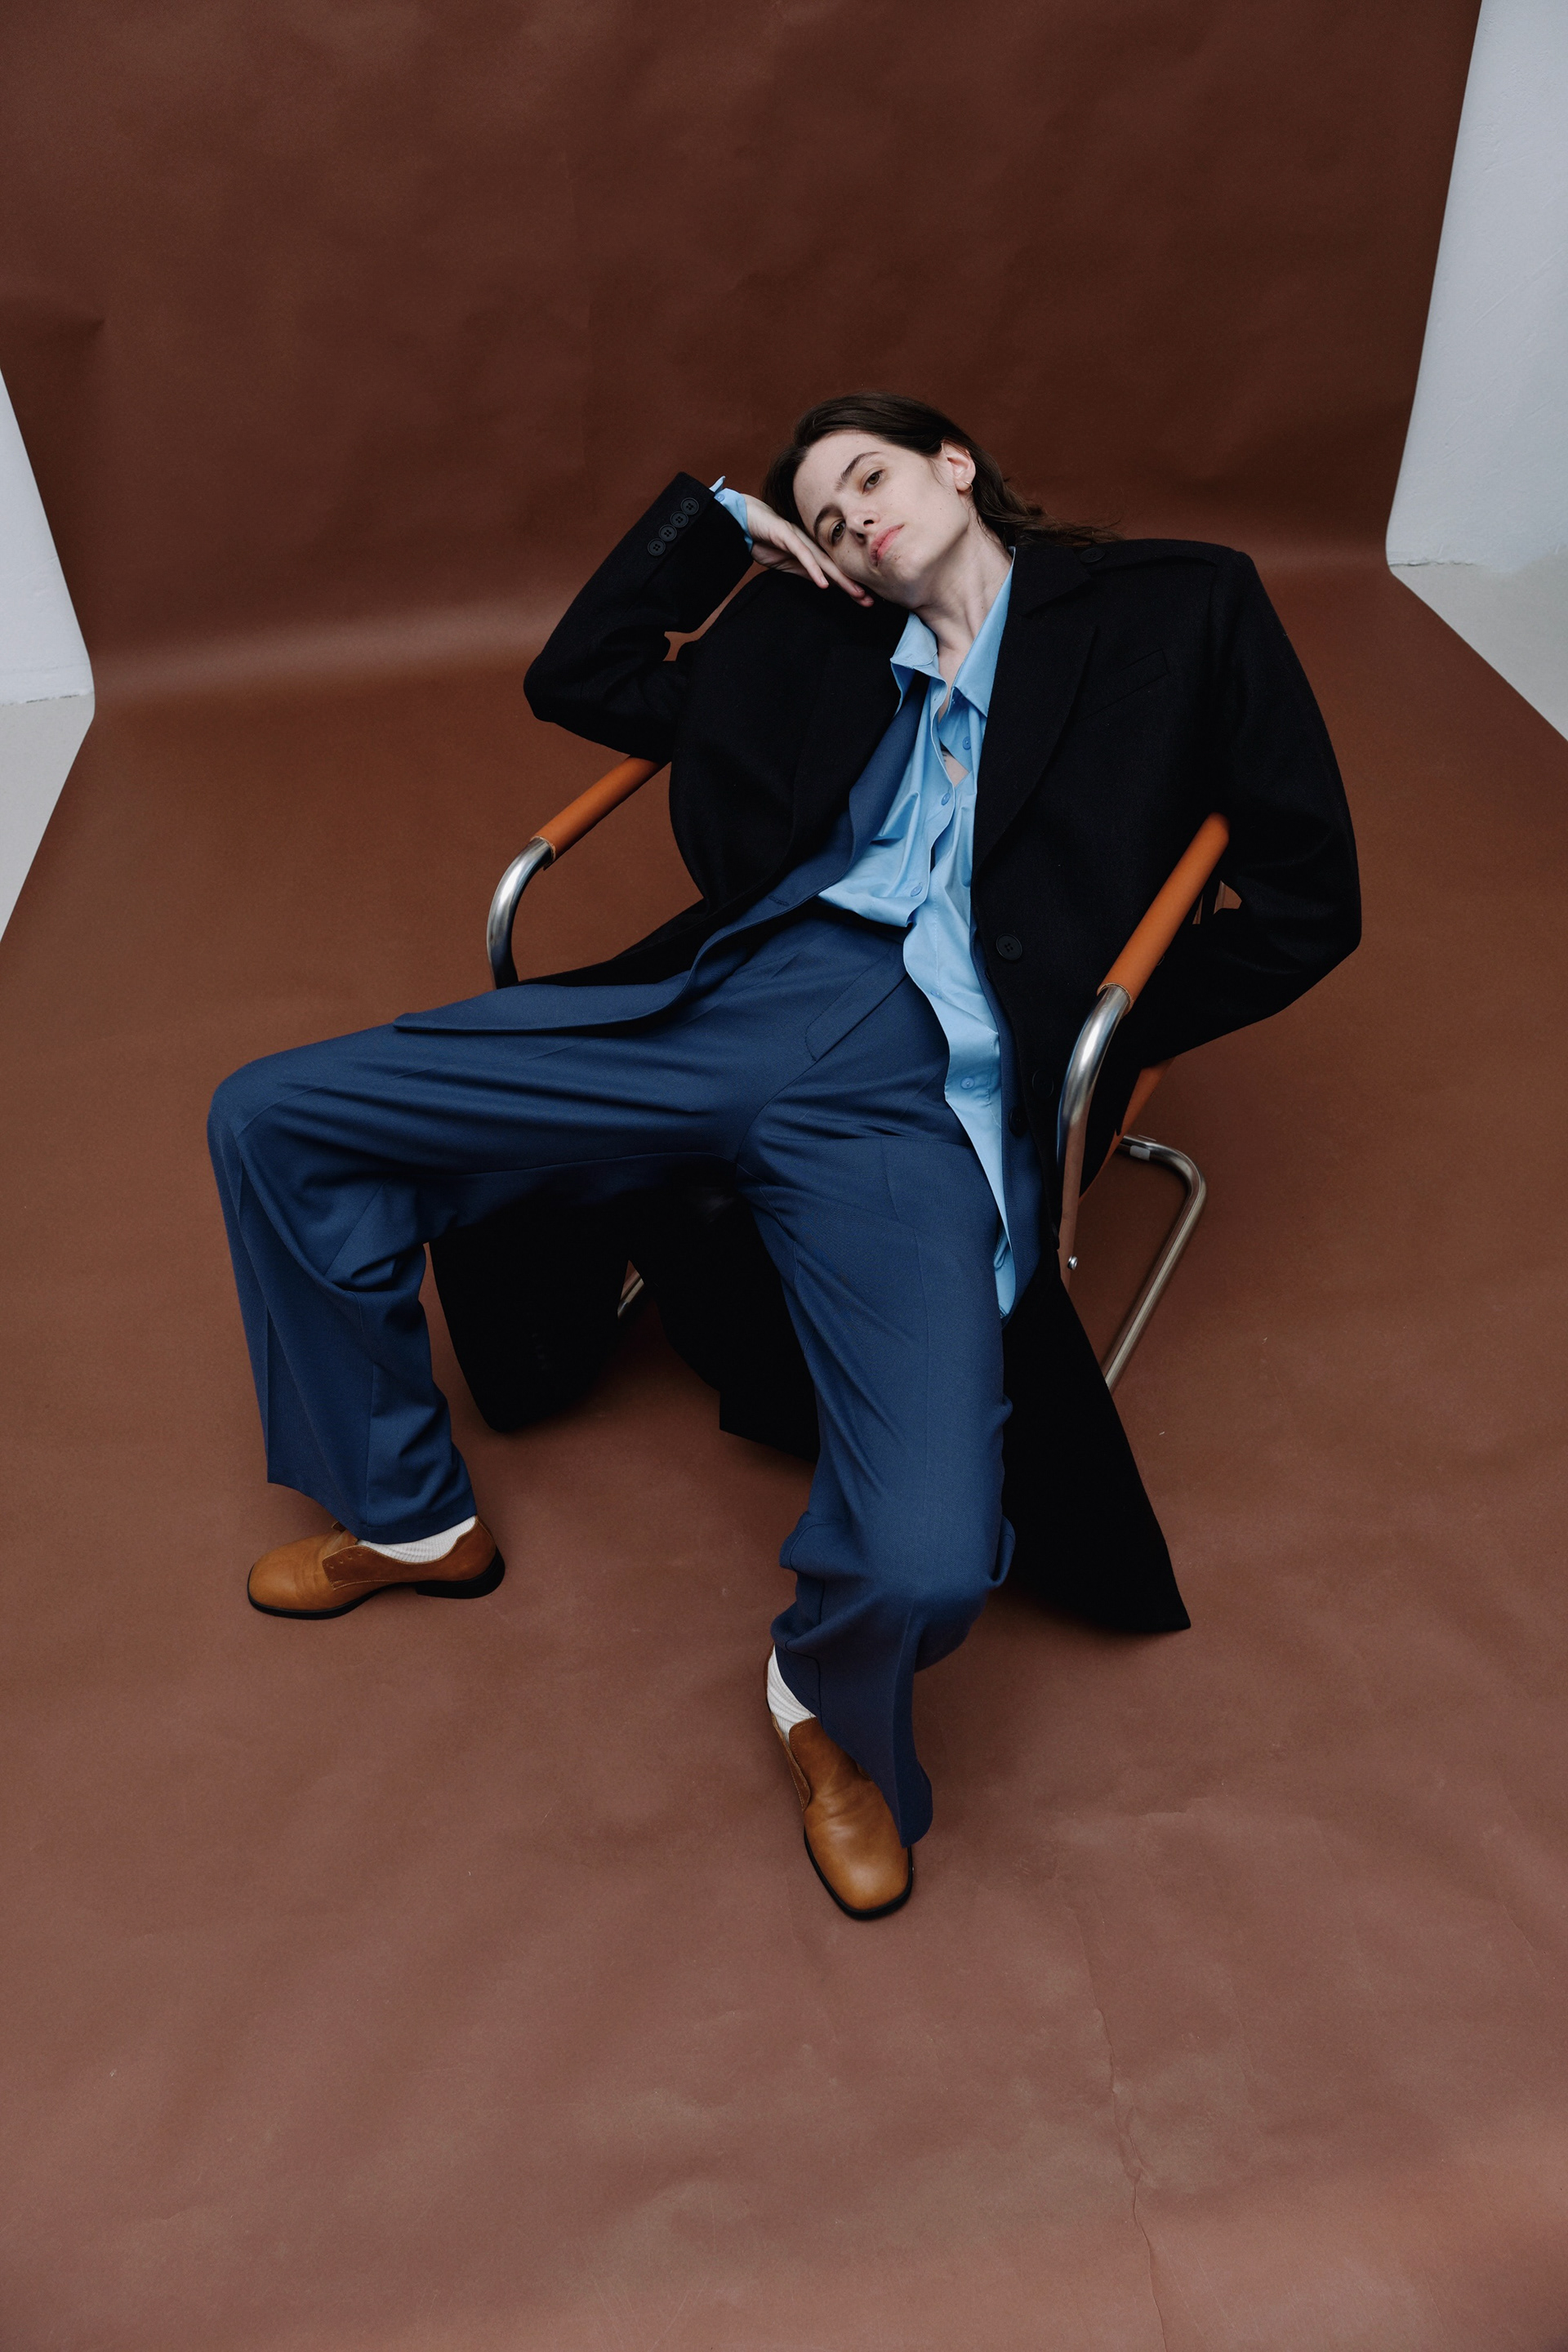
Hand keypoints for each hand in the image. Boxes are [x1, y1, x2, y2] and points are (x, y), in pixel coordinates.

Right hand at [740, 495, 874, 604]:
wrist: (743, 519)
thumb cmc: (765, 538)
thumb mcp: (788, 561)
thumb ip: (806, 570)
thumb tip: (824, 583)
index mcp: (811, 549)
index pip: (833, 570)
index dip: (849, 584)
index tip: (865, 600)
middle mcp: (810, 542)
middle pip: (835, 566)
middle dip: (853, 584)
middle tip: (870, 600)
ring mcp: (799, 538)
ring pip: (824, 561)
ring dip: (841, 579)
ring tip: (856, 593)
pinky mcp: (786, 536)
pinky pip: (802, 555)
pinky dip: (813, 569)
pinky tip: (823, 583)